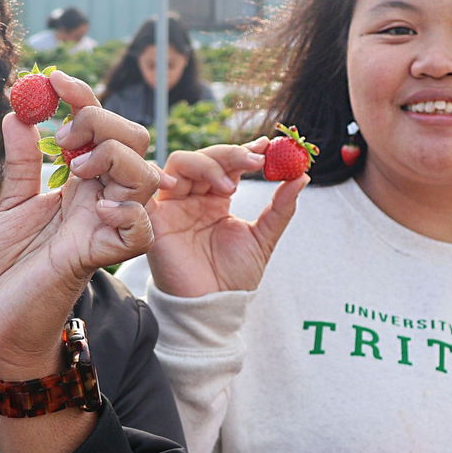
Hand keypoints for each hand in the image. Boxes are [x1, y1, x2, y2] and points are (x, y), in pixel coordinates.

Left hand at [0, 71, 159, 377]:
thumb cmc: (8, 270)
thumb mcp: (11, 204)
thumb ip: (22, 162)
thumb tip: (19, 113)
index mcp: (81, 185)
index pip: (101, 129)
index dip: (82, 98)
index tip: (52, 78)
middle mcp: (100, 201)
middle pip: (134, 142)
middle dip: (101, 121)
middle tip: (62, 133)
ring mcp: (104, 227)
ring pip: (145, 176)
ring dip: (114, 157)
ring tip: (76, 165)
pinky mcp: (100, 256)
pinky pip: (139, 232)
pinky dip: (126, 213)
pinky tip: (96, 208)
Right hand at [145, 139, 305, 297]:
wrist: (212, 306)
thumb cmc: (234, 277)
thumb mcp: (263, 238)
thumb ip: (280, 207)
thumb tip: (302, 176)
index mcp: (217, 199)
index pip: (228, 163)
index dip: (245, 151)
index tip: (267, 146)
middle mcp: (194, 197)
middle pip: (205, 157)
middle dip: (230, 154)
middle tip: (255, 160)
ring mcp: (174, 205)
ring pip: (180, 164)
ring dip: (206, 164)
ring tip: (229, 184)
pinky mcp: (155, 217)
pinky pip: (149, 186)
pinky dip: (161, 176)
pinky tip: (181, 183)